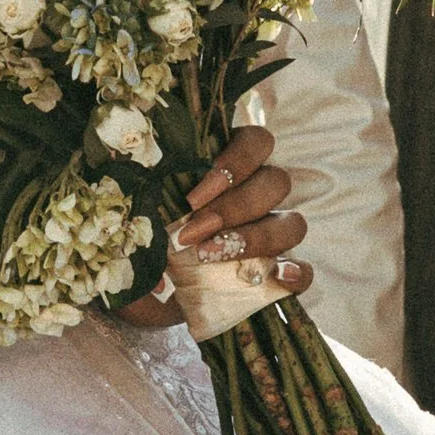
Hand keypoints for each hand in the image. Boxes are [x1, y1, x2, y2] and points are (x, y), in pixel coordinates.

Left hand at [118, 120, 309, 327]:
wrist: (133, 293)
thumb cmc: (134, 241)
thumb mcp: (131, 213)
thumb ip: (140, 197)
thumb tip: (146, 202)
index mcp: (224, 168)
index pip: (257, 141)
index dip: (235, 162)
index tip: (193, 196)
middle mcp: (253, 196)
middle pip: (275, 182)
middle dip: (233, 208)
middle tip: (191, 232)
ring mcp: (267, 236)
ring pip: (293, 223)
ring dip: (256, 238)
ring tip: (211, 257)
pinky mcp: (272, 278)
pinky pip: (304, 271)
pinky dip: (298, 273)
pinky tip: (279, 276)